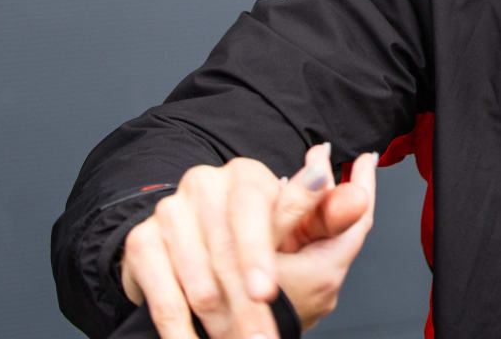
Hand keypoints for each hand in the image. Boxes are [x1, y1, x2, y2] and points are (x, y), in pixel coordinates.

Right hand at [120, 143, 373, 338]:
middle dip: (248, 306)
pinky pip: (162, 293)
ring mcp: (170, 211)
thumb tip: (359, 196)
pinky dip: (179, 327)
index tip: (265, 291)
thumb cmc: (256, 247)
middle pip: (229, 253)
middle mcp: (205, 184)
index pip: (261, 210)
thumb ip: (325, 218)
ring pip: (199, 280)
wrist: (184, 259)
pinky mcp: (142, 242)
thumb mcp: (296, 235)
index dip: (260, 256)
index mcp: (248, 176)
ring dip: (219, 321)